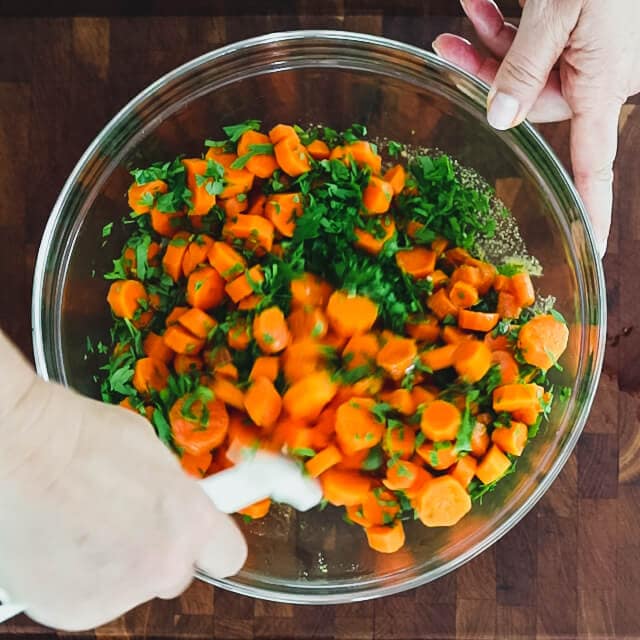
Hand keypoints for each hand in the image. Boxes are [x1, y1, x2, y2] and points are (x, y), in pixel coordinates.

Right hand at [0, 333, 245, 630]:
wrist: (22, 453)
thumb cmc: (84, 440)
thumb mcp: (153, 454)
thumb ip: (174, 493)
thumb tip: (178, 503)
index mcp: (190, 522)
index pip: (228, 555)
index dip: (213, 544)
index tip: (203, 538)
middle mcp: (162, 565)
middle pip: (175, 573)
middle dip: (158, 551)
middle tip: (128, 522)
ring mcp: (118, 594)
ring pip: (131, 586)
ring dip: (117, 565)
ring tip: (84, 524)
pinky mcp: (75, 612)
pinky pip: (91, 597)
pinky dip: (80, 579)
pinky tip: (64, 543)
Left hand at [433, 0, 639, 254]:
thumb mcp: (559, 12)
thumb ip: (523, 66)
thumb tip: (499, 119)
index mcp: (601, 85)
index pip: (596, 164)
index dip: (595, 208)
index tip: (595, 248)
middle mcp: (597, 76)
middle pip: (532, 99)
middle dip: (486, 71)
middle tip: (446, 44)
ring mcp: (590, 51)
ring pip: (528, 67)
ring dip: (490, 43)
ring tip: (461, 13)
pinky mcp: (581, 28)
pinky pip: (539, 39)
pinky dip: (510, 23)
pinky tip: (482, 1)